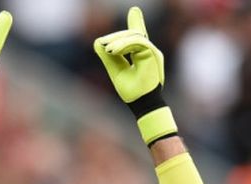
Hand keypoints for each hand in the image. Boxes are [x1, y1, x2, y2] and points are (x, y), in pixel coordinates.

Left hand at [94, 7, 176, 145]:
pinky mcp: (152, 54)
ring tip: (108, 50)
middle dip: (116, 37)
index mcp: (141, 55)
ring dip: (118, 41)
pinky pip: (138, 42)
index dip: (137, 22)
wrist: (142, 105)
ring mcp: (152, 52)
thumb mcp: (116, 70)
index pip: (138, 36)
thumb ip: (109, 57)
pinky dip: (124, 45)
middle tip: (103, 43)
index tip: (134, 11)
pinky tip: (113, 50)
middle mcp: (149, 51)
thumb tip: (98, 42)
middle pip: (133, 34)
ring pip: (135, 36)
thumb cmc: (132, 92)